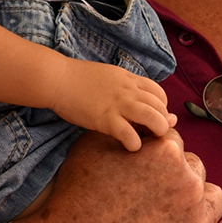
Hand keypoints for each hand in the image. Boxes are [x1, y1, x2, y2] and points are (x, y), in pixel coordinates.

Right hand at [18, 127, 221, 222]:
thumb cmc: (74, 200)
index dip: (158, 155)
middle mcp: (189, 185)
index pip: (174, 144)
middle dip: (178, 177)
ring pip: (213, 201)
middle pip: (195, 171)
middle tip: (153, 194)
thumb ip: (125, 129)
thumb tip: (146, 123)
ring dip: (200, 202)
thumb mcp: (91, 148)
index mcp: (167, 154)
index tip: (146, 169)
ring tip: (179, 210)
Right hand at [48, 60, 175, 150]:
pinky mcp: (105, 118)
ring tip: (150, 140)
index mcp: (129, 79)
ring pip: (152, 117)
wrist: (58, 79)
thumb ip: (124, 85)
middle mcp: (128, 90)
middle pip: (160, 106)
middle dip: (163, 121)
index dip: (162, 108)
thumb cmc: (78, 79)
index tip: (155, 118)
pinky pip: (129, 133)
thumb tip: (135, 98)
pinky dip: (135, 143)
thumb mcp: (108, 75)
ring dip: (157, 131)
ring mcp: (118, 104)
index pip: (159, 93)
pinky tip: (131, 146)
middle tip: (156, 133)